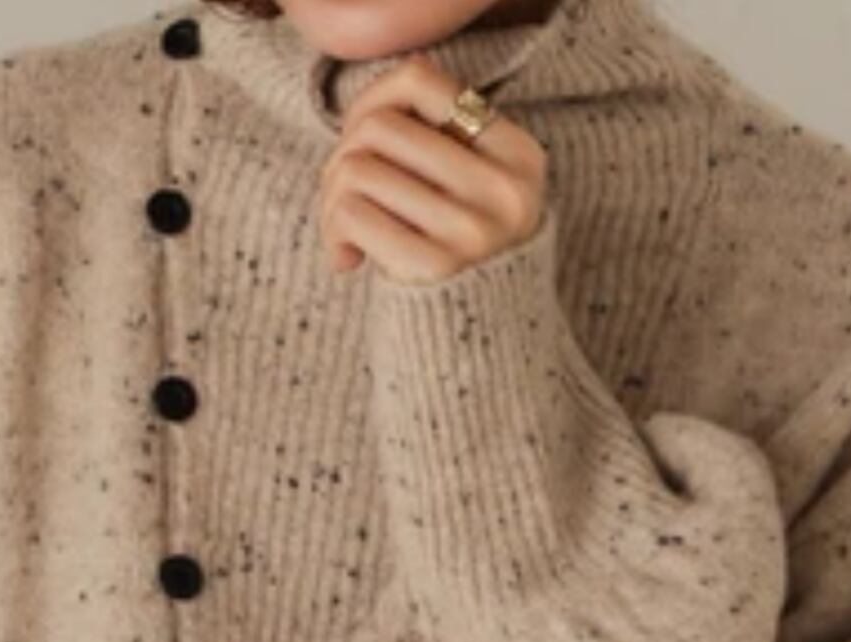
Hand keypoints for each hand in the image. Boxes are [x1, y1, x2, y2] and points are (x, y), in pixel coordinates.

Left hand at [317, 55, 547, 284]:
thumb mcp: (477, 191)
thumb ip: (440, 143)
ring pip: (358, 167)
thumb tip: (367, 112)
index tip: (364, 143)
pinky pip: (352, 212)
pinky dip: (334, 231)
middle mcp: (502, 189)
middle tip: (344, 197)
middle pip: (379, 126)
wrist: (482, 353)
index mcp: (518, 156)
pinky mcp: (437, 268)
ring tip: (344, 231)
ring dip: (332, 199)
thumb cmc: (463, 263)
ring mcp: (473, 230)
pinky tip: (347, 257)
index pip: (420, 81)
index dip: (373, 101)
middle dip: (343, 157)